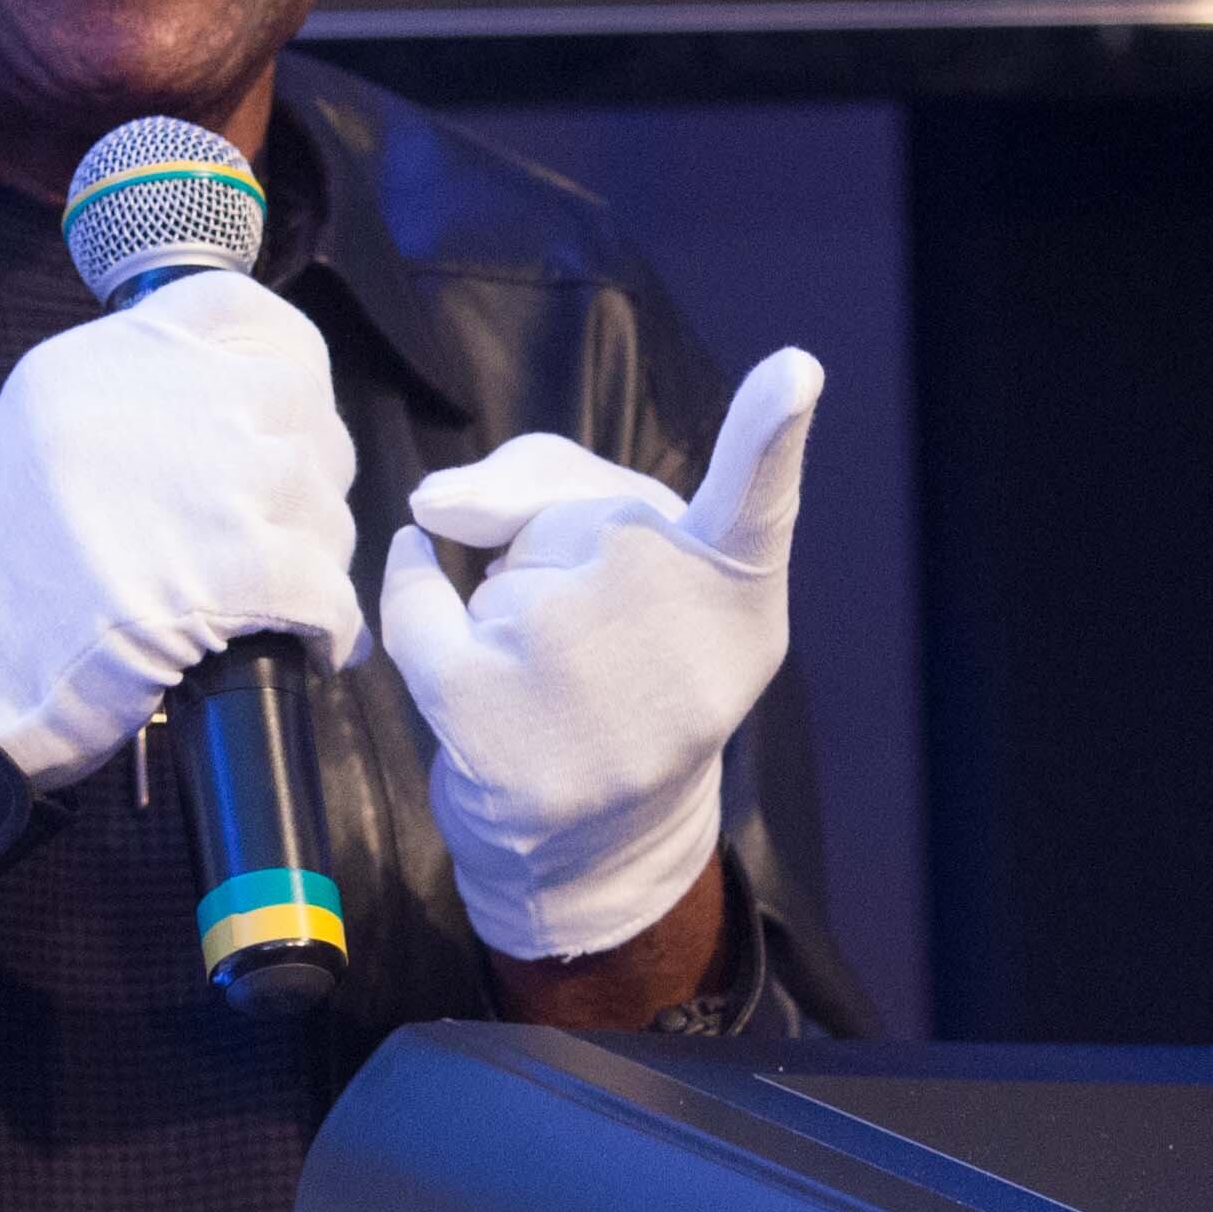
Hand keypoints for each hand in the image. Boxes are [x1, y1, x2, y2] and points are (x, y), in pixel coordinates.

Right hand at [0, 274, 363, 791]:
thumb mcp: (49, 426)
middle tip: (286, 516)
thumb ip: (141, 391)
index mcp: (107, 360)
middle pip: (296, 400)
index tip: (286, 408)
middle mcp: (160, 405)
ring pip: (322, 494)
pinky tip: (311, 640)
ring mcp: (201, 486)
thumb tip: (249, 385)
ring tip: (287, 586)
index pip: (233, 309)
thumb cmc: (8, 561)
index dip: (282, 352)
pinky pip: (326, 586)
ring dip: (320, 547)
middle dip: (311, 460)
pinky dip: (331, 622)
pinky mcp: (227, 574)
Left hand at [381, 350, 820, 960]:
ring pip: (505, 564)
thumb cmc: (622, 664)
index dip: (770, 437)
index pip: (757, 507)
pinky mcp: (486, 727)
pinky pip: (421, 608)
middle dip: (565, 547)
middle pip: (586, 514)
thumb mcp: (628, 555)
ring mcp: (580, 690)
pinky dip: (417, 590)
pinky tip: (441, 602)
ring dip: (506, 593)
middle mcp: (676, 643)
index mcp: (734, 592)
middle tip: (601, 636)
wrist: (594, 842)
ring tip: (551, 675)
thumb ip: (548, 481)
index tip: (795, 370)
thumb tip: (437, 505)